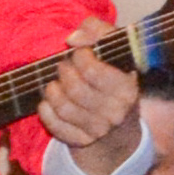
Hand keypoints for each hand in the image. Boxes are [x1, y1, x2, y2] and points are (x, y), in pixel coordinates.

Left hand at [35, 19, 142, 171]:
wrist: (120, 129)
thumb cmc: (115, 81)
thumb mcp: (117, 54)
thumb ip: (99, 33)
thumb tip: (72, 39)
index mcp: (127, 89)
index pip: (93, 71)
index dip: (79, 56)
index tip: (78, 53)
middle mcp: (116, 112)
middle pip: (75, 89)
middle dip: (63, 72)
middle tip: (63, 67)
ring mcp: (98, 130)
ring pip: (63, 106)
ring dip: (52, 90)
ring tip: (55, 83)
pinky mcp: (81, 141)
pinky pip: (53, 124)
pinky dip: (45, 109)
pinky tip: (49, 102)